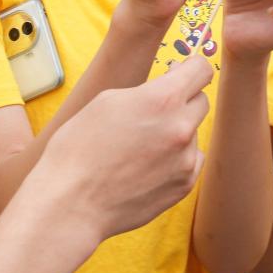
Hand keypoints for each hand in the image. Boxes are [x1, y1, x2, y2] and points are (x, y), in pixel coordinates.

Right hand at [28, 56, 212, 242]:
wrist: (71, 203)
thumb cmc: (78, 148)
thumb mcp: (107, 101)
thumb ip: (147, 90)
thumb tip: (170, 84)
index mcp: (162, 100)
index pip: (201, 69)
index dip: (189, 68)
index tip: (178, 74)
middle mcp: (181, 128)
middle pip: (201, 101)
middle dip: (182, 100)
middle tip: (154, 111)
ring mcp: (186, 160)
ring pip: (193, 133)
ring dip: (176, 133)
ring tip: (140, 147)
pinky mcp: (184, 185)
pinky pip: (191, 160)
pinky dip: (176, 159)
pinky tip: (147, 166)